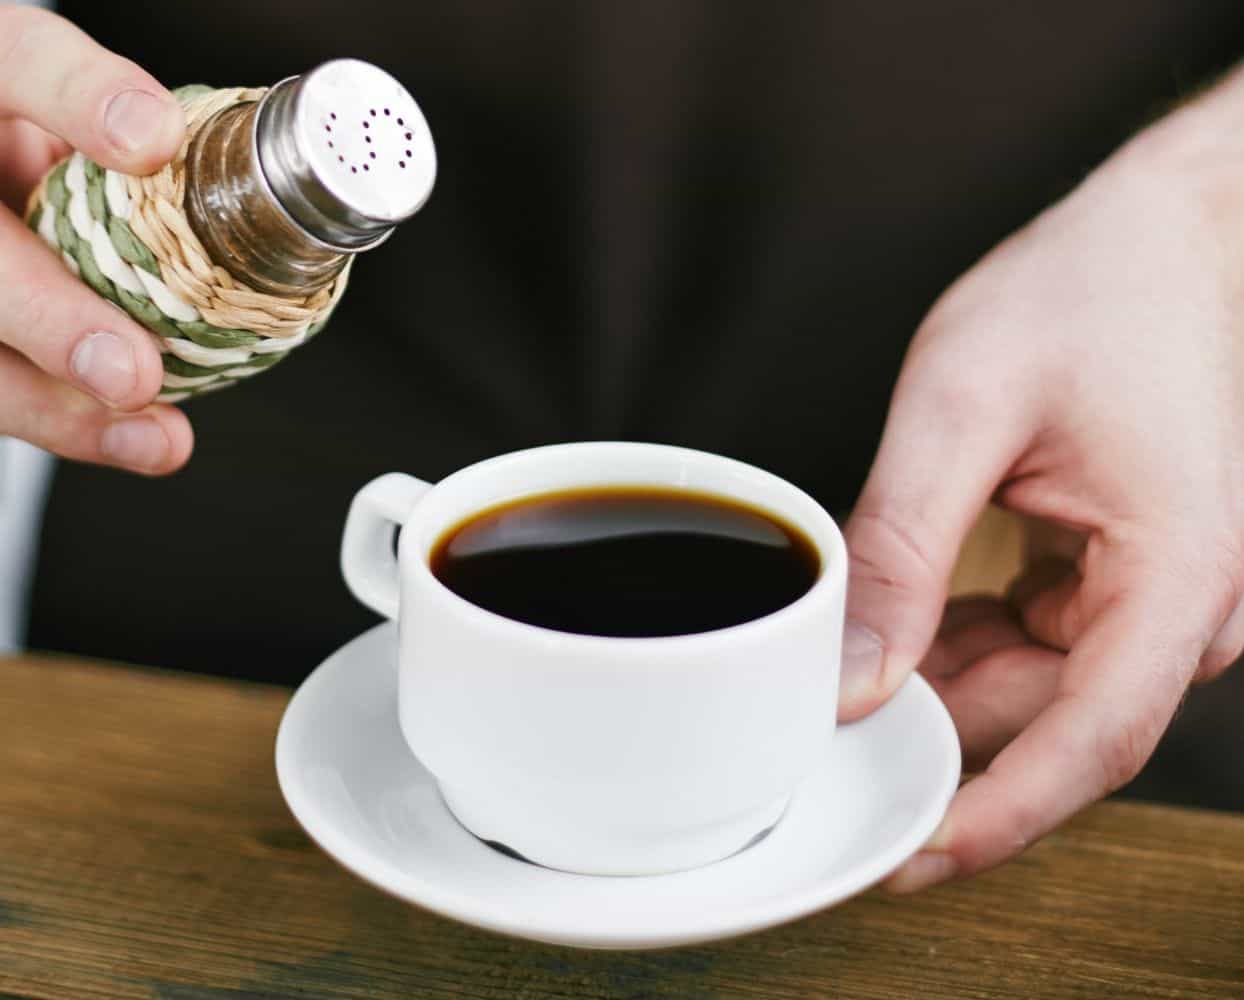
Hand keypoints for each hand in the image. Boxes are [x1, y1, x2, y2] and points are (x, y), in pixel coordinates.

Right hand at [0, 0, 192, 472]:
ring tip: (148, 432)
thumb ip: (100, 145)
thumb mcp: (23, 97)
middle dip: (49, 316)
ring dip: (48, 407)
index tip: (160, 142)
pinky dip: (38, 424)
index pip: (0, 56)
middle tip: (137, 371)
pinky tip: (114, 437)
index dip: (77, 97)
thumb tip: (233, 210)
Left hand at [838, 75, 1243, 890]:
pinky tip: (904, 611)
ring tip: (850, 642)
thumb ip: (902, 548)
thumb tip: (854, 678)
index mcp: (1179, 575)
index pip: (1089, 745)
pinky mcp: (1125, 584)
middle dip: (932, 734)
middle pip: (1045, 724)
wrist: (1166, 235)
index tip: (903, 861)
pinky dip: (961, 642)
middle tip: (815, 721)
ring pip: (1031, 692)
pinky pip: (1036, 649)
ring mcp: (1160, 600)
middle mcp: (1189, 607)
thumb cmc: (1089, 293)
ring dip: (938, 682)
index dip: (994, 819)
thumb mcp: (962, 409)